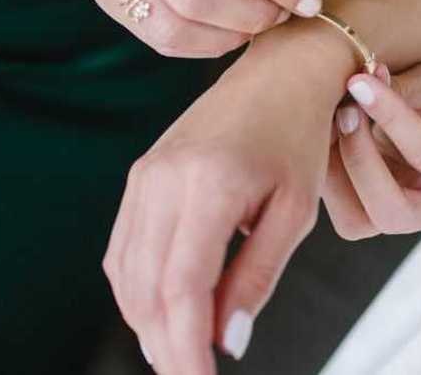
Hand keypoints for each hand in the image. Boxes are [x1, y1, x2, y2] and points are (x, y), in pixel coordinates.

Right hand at [102, 24, 351, 372]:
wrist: (277, 74)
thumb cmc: (297, 140)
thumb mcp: (294, 212)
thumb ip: (257, 278)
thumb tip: (227, 343)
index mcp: (210, 184)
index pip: (182, 288)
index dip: (186, 348)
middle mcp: (164, 179)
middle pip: (147, 289)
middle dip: (166, 346)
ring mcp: (144, 176)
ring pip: (127, 275)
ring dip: (148, 324)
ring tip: (180, 356)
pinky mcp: (139, 177)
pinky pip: (123, 251)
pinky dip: (138, 292)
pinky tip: (163, 316)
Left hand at [324, 52, 420, 238]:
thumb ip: (402, 88)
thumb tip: (356, 88)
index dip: (391, 117)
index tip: (360, 82)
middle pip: (392, 211)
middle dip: (360, 160)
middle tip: (345, 110)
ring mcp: (406, 216)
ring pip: (356, 221)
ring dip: (335, 171)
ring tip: (331, 118)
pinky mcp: (373, 211)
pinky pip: (340, 208)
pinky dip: (326, 172)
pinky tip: (326, 133)